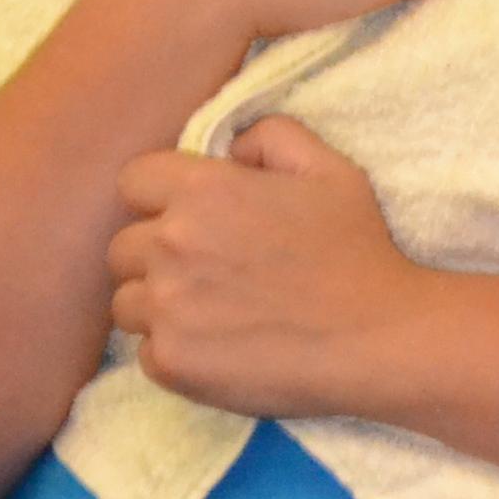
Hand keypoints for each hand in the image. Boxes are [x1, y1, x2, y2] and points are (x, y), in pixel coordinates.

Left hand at [107, 118, 431, 420]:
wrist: (376, 336)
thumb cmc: (355, 250)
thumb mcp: (329, 169)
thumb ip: (271, 137)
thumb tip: (230, 149)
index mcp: (204, 192)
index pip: (133, 181)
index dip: (159, 196)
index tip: (189, 215)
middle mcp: (172, 245)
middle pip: (122, 247)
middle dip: (156, 254)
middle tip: (206, 270)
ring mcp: (166, 308)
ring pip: (127, 301)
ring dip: (158, 304)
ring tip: (210, 311)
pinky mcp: (170, 362)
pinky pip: (145, 350)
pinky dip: (174, 348)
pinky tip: (219, 345)